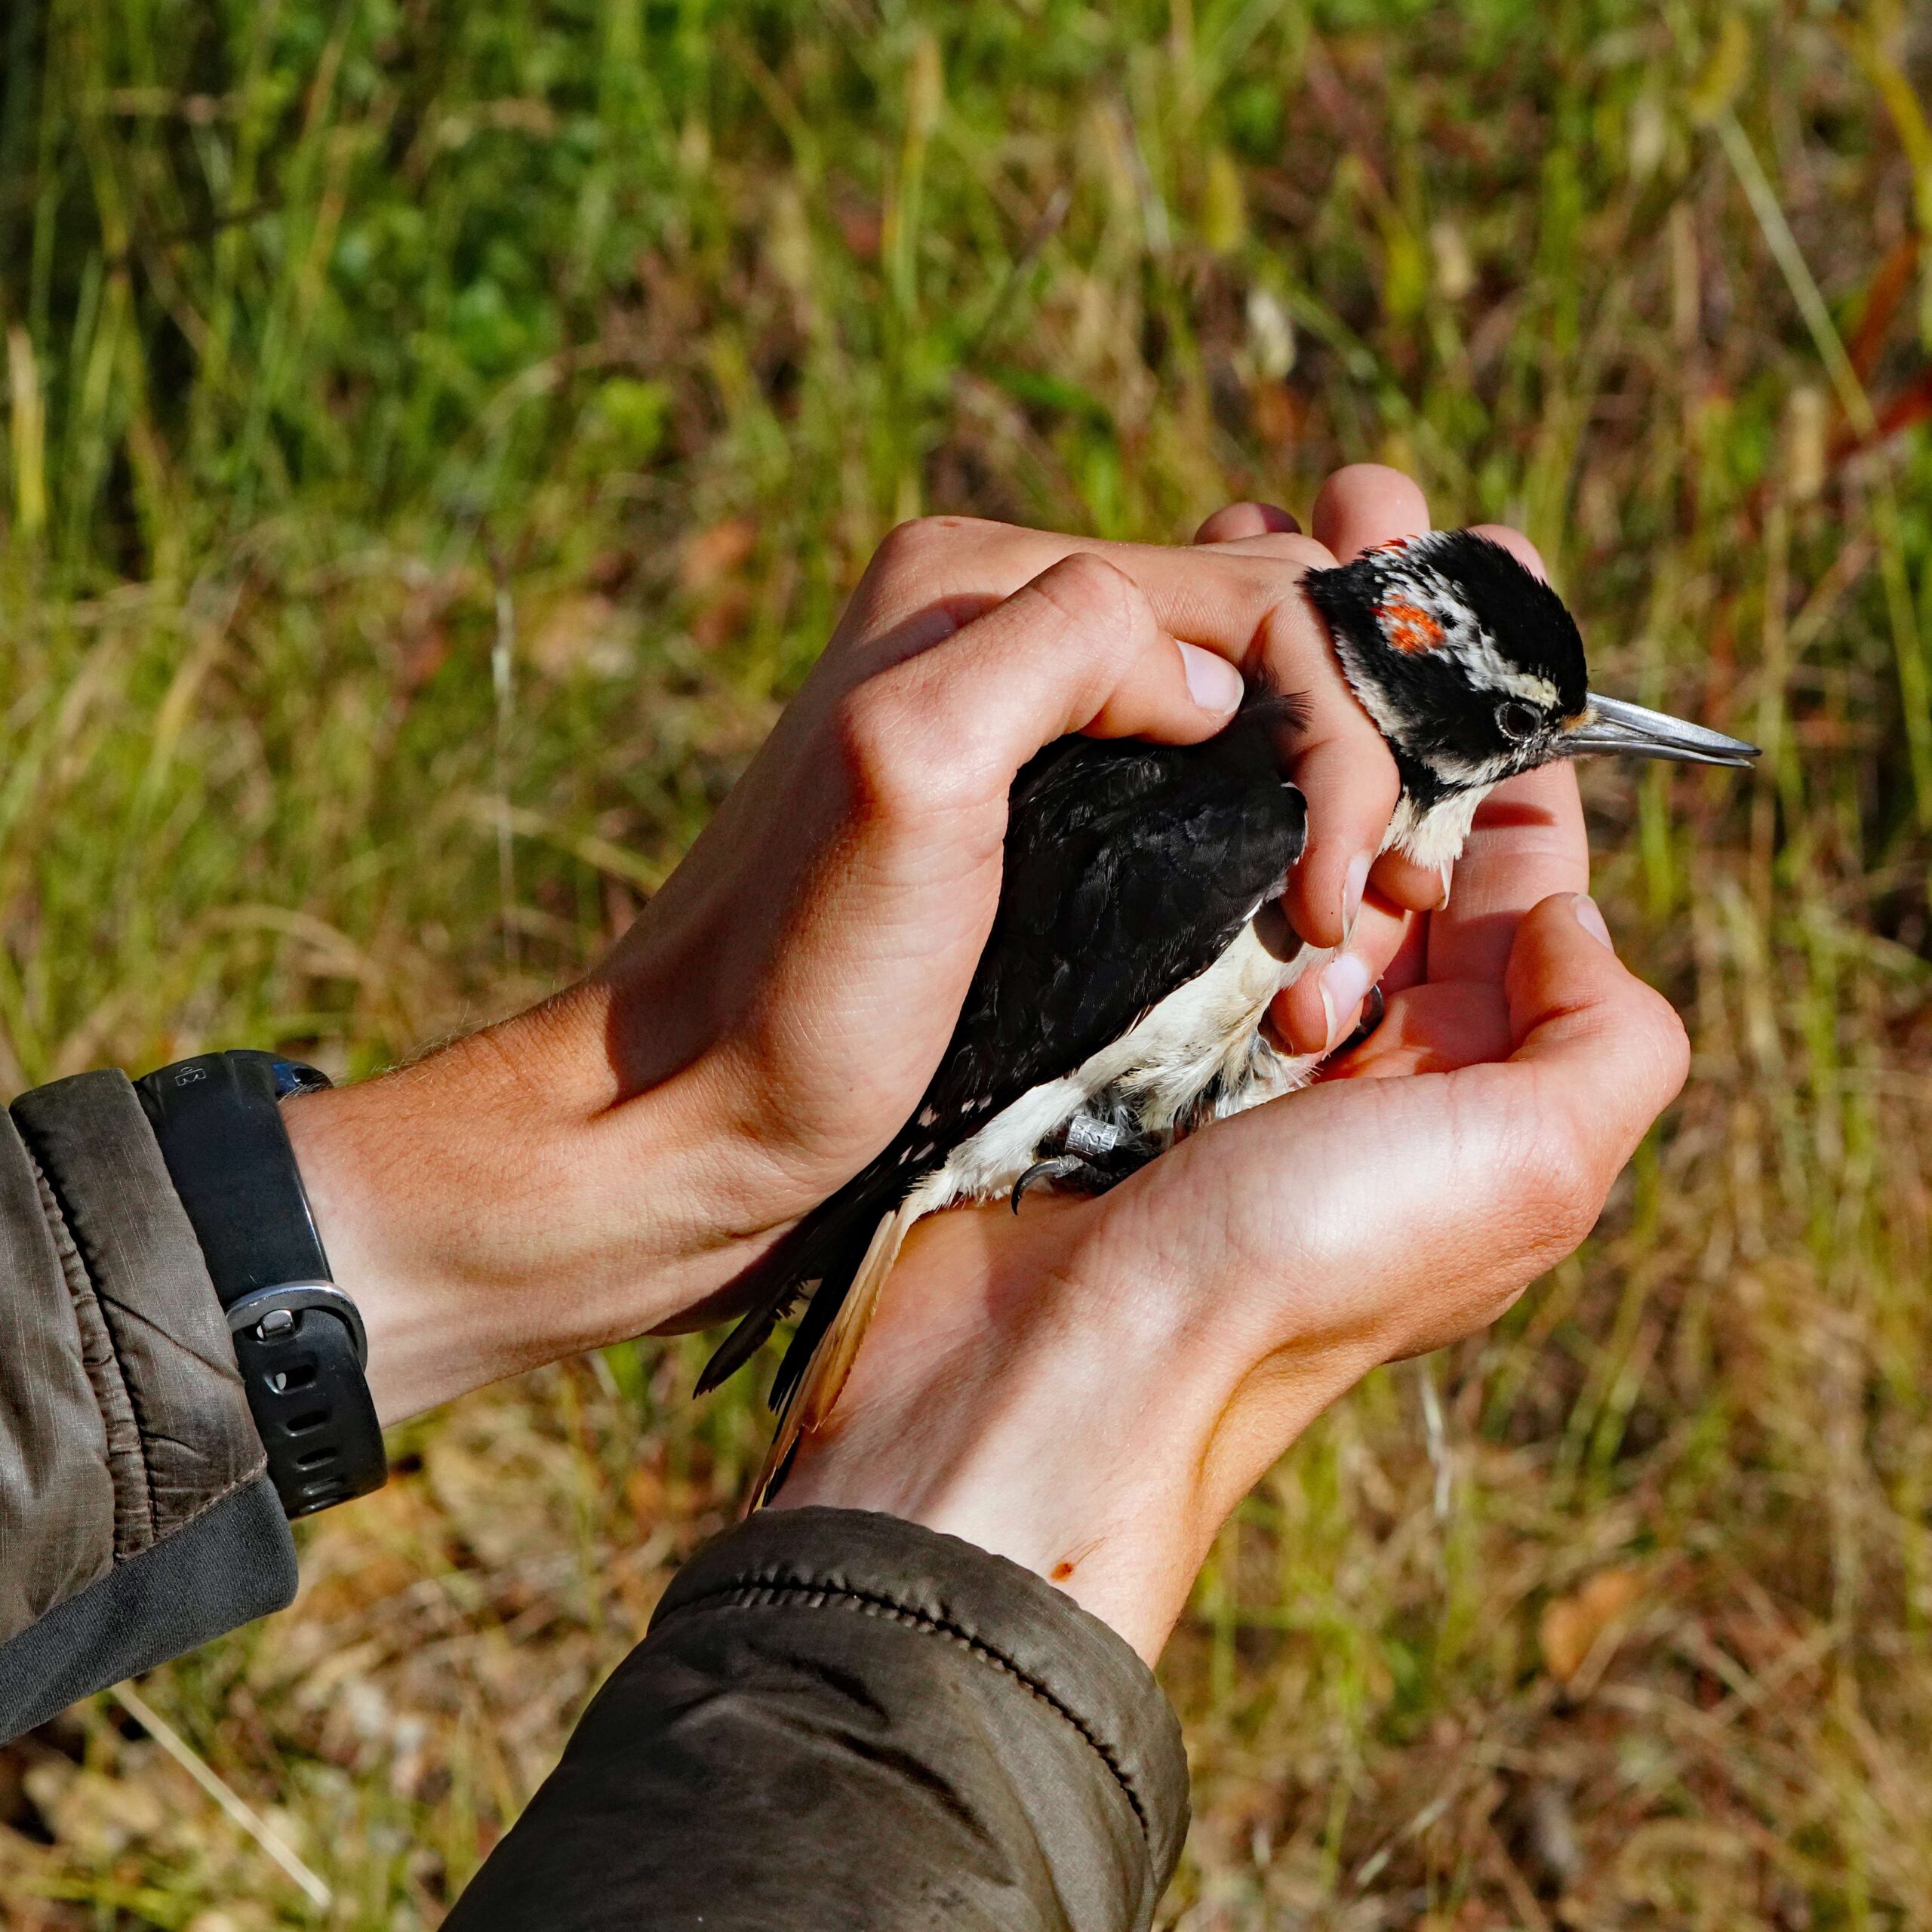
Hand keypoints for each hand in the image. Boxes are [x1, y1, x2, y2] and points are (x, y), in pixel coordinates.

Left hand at [285, 480, 1446, 1420]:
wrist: (692, 1127)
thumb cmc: (795, 989)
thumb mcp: (910, 777)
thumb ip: (1062, 650)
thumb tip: (1214, 687)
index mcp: (977, 584)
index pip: (1253, 598)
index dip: (1337, 733)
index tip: (1332, 897)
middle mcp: (995, 632)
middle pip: (1259, 644)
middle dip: (1347, 763)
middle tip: (1346, 917)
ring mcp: (1011, 733)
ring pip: (1239, 720)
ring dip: (1319, 808)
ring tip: (1328, 934)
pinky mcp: (1023, 827)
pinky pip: (1186, 790)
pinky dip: (1259, 842)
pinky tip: (1278, 925)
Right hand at [774, 520, 1690, 1661]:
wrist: (1042, 1371)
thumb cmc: (1287, 1277)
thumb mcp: (1528, 1172)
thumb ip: (1603, 1029)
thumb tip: (1551, 887)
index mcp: (1461, 1052)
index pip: (1511, 837)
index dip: (1507, 699)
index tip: (1489, 560)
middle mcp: (1344, 1014)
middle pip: (1385, 789)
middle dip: (1383, 648)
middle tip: (1354, 496)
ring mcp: (1208, 993)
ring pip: (1262, 799)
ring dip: (1275, 684)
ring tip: (1261, 533)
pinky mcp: (1092, 987)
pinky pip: (1151, 844)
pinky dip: (1171, 755)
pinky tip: (1165, 656)